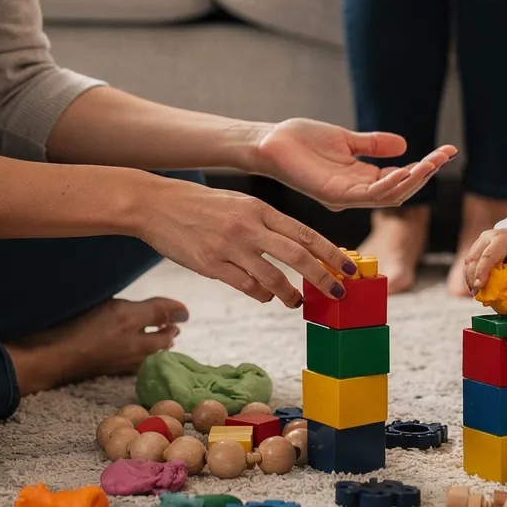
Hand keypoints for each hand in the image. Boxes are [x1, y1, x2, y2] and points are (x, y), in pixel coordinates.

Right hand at [139, 174, 360, 306]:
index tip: (349, 268)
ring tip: (297, 302)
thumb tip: (295, 248)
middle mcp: (248, 226)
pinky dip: (261, 294)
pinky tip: (266, 296)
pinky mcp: (211, 265)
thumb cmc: (201, 205)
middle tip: (337, 293)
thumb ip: (265, 223)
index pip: (304, 232)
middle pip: (296, 256)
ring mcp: (229, 247)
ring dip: (290, 294)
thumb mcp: (239, 204)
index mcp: (259, 208)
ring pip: (272, 277)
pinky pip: (245, 286)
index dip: (330, 252)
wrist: (157, 205)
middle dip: (322, 277)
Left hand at [249, 118, 456, 210]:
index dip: (425, 167)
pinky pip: (368, 195)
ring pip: (389, 195)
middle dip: (426, 174)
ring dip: (413, 179)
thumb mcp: (345, 140)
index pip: (400, 179)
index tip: (447, 151)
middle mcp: (356, 193)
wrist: (270, 142)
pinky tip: (404, 169)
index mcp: (361, 180)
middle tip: (446, 155)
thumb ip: (373, 145)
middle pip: (401, 190)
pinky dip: (389, 184)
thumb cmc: (301, 141)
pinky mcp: (333, 194)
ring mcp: (345, 196)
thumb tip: (405, 144)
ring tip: (433, 162)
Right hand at [461, 227, 506, 296]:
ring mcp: (480, 241)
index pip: (489, 256)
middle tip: (477, 294)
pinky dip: (470, 275)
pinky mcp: (476, 247)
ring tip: (476, 293)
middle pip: (474, 258)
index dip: (482, 271)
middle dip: (473, 278)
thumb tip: (505, 295)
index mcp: (503, 240)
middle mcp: (488, 238)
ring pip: (468, 261)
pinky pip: (469, 262)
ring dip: (469, 278)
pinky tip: (474, 286)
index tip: (479, 286)